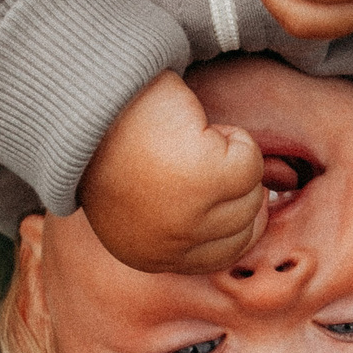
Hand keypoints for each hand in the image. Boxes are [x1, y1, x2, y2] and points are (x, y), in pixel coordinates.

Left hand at [80, 73, 266, 273]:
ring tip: (188, 141)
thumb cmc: (119, 140)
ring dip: (231, 158)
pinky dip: (233, 137)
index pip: (226, 253)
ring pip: (254, 195)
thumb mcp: (149, 200)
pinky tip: (195, 128)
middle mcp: (170, 247)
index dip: (233, 213)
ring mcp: (190, 217)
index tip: (216, 183)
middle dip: (231, 182)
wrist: (90, 96)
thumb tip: (262, 211)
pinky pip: (251, 164)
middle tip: (187, 153)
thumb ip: (189, 220)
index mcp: (151, 256)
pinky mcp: (206, 179)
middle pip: (247, 224)